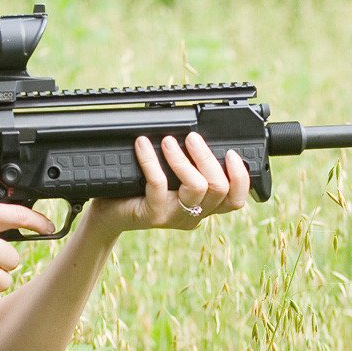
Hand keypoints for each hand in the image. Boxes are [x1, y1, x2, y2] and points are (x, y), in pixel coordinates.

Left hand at [86, 132, 251, 236]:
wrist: (109, 214)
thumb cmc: (139, 191)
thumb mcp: (170, 178)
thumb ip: (188, 165)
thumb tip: (196, 134)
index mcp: (203, 206)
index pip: (235, 200)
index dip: (241, 178)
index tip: (231, 153)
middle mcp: (194, 215)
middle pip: (219, 188)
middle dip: (208, 157)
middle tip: (193, 138)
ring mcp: (175, 216)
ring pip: (196, 187)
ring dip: (183, 158)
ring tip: (168, 141)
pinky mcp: (154, 215)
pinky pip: (159, 183)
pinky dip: (151, 159)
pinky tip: (142, 144)